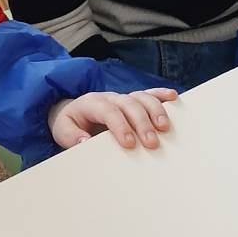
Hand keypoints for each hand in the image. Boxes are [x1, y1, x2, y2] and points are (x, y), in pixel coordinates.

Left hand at [48, 88, 177, 151]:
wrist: (73, 113)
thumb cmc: (71, 124)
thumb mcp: (63, 131)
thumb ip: (72, 137)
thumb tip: (85, 142)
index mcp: (92, 103)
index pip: (108, 111)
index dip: (120, 125)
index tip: (129, 143)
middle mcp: (110, 97)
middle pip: (129, 104)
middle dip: (142, 123)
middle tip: (151, 143)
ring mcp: (123, 97)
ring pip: (142, 97)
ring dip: (155, 111)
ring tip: (165, 128)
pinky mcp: (133, 100)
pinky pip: (149, 93)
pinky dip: (161, 94)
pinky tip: (174, 97)